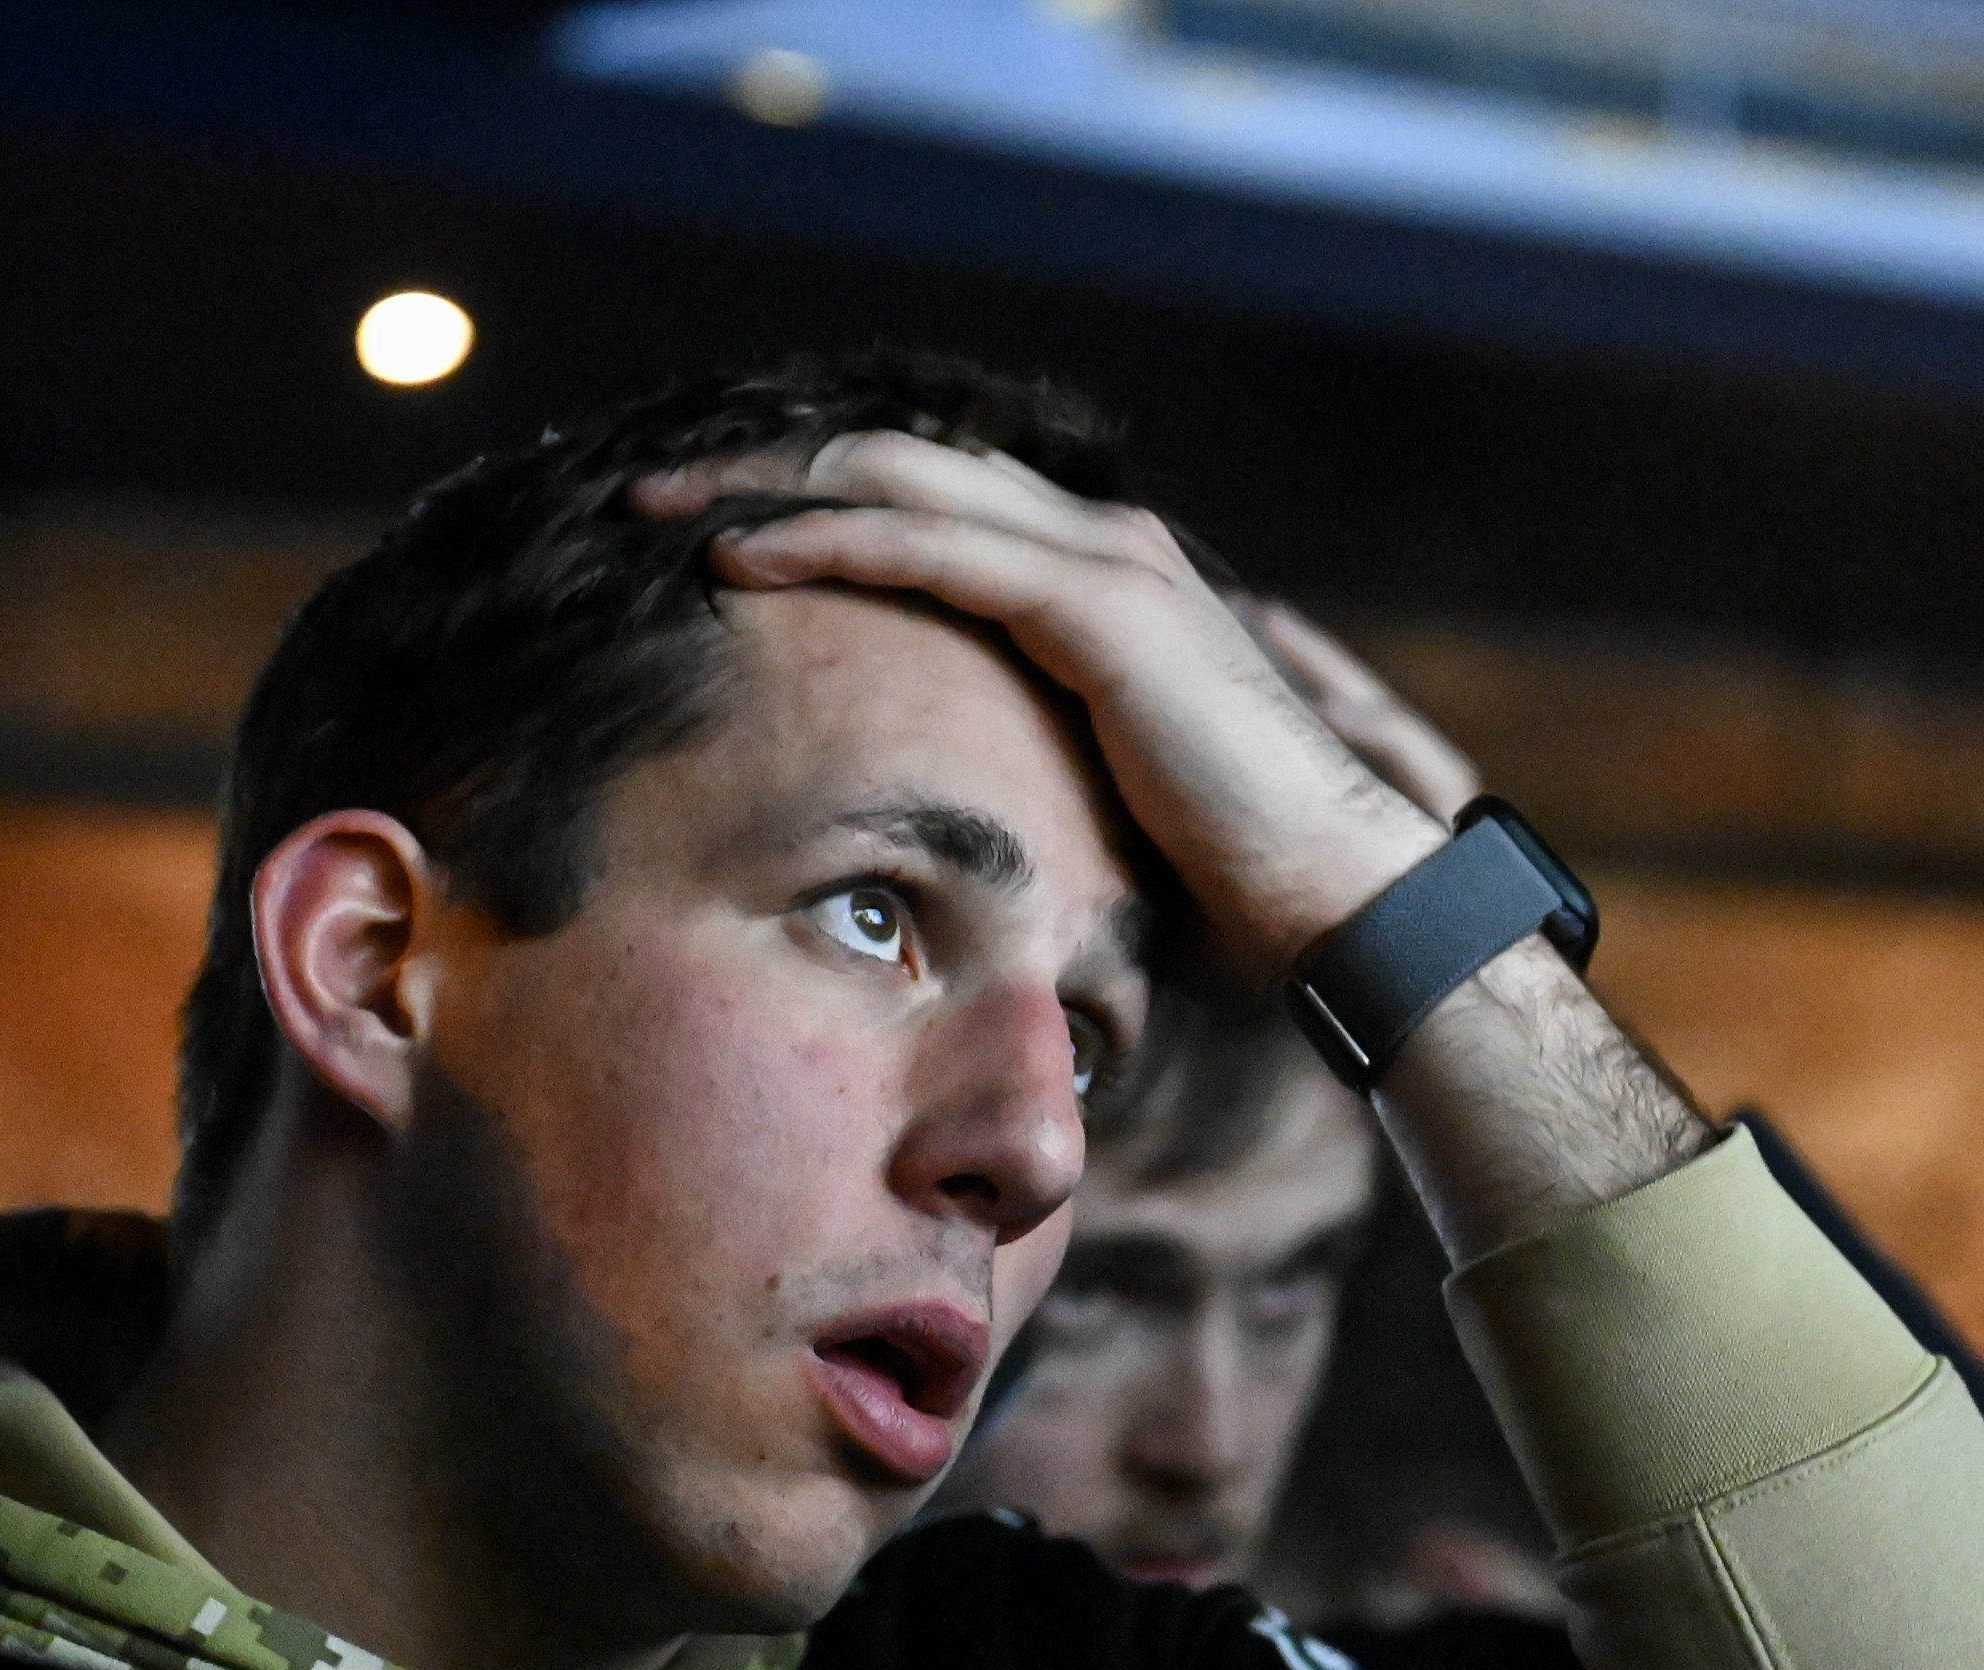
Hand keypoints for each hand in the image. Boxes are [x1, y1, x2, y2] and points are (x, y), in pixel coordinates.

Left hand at [635, 438, 1446, 982]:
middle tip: (647, 494)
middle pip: (895, 463)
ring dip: (769, 486)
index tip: (708, 530)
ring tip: (659, 509)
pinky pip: (932, 548)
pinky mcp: (1099, 610)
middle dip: (766, 467)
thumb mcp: (1089, 798)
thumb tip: (937, 819)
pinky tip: (741, 558)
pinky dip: (829, 542)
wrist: (1336, 892)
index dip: (815, 501)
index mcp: (1094, 578)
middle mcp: (1100, 542)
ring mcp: (1104, 563)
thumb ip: (1019, 764)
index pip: (928, 502)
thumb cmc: (1222, 879)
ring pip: (899, 479)